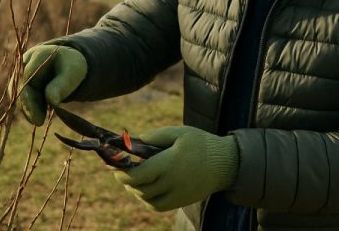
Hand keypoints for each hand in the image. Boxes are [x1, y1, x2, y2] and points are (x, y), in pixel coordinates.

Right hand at [19, 45, 86, 125]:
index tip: (37, 118)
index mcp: (39, 55)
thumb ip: (60, 86)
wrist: (66, 62)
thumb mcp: (71, 75)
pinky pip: (20, 96)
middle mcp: (25, 61)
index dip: (29, 99)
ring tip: (39, 119)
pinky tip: (36, 116)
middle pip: (18, 86)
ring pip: (17, 93)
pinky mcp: (19, 80)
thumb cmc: (70, 67)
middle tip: (38, 122)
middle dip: (27, 106)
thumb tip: (50, 101)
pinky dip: (28, 106)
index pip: (27, 78)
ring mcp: (20, 70)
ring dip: (27, 107)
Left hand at [114, 126, 238, 211]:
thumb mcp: (179, 132)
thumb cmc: (201, 144)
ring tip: (133, 177)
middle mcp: (172, 182)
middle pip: (139, 187)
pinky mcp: (181, 202)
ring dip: (135, 189)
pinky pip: (157, 205)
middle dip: (126, 179)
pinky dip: (147, 198)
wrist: (226, 163)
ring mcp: (177, 195)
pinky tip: (146, 187)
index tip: (113, 166)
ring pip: (146, 198)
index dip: (121, 172)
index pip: (138, 174)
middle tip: (119, 170)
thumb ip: (155, 136)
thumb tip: (134, 141)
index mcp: (170, 163)